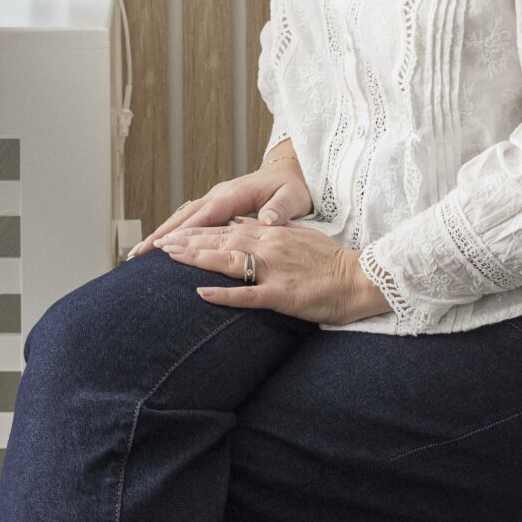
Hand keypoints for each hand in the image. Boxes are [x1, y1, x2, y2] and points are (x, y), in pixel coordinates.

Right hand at [129, 142, 312, 255]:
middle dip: (160, 234)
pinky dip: (174, 230)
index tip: (162, 245)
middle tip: (137, 254)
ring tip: (139, 253)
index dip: (183, 231)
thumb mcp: (293, 198)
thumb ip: (280, 209)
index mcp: (234, 195)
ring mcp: (216, 199)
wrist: (291, 171)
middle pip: (183, 215)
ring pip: (182, 216)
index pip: (204, 215)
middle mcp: (219, 195)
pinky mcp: (217, 205)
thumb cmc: (292, 187)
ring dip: (161, 233)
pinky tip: (162, 244)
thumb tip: (266, 219)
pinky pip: (190, 218)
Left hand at [155, 212, 394, 324]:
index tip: (174, 233)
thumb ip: (271, 231)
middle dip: (188, 242)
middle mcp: (268, 245)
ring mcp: (273, 269)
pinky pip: (247, 294)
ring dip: (197, 258)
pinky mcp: (281, 294)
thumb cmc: (330, 262)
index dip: (198, 231)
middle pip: (220, 241)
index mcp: (272, 232)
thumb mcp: (298, 236)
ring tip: (171, 258)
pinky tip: (201, 293)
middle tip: (160, 245)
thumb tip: (245, 227)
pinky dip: (223, 293)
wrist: (360, 279)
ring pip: (228, 260)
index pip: (227, 229)